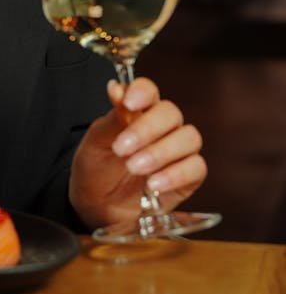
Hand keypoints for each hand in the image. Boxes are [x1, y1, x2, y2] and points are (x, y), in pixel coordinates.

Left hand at [69, 77, 207, 230]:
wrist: (97, 206)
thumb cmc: (96, 168)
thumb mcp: (97, 142)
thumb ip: (112, 118)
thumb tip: (116, 87)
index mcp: (138, 112)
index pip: (149, 91)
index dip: (143, 92)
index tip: (129, 102)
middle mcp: (163, 127)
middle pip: (171, 114)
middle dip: (147, 129)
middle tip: (123, 148)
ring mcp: (178, 151)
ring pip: (189, 138)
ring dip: (161, 152)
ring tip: (134, 168)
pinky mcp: (188, 177)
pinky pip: (196, 168)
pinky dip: (175, 174)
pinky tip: (153, 184)